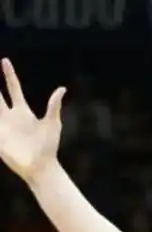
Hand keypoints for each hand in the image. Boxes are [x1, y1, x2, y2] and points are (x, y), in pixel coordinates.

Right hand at [0, 59, 65, 182]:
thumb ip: (54, 106)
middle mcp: (10, 116)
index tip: (4, 60)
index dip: (9, 75)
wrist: (41, 167)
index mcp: (23, 111)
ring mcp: (2, 126)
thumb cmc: (49, 147)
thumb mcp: (52, 124)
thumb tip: (62, 88)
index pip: (13, 88)